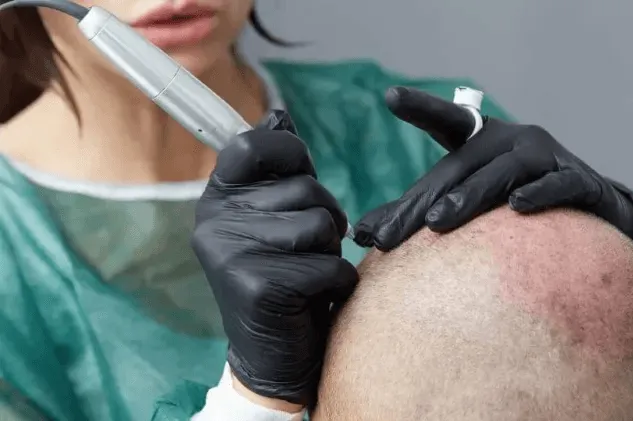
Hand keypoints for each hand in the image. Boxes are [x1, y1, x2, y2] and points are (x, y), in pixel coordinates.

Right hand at [192, 112, 357, 405]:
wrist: (272, 356)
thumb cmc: (284, 276)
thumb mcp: (276, 217)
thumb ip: (278, 171)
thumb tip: (279, 116)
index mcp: (217, 199)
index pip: (252, 145)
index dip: (290, 153)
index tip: (300, 174)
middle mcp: (214, 222)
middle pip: (305, 187)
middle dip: (325, 217)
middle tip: (307, 250)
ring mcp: (231, 254)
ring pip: (320, 224)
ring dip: (331, 252)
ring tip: (310, 274)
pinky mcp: (258, 286)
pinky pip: (329, 265)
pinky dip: (337, 284)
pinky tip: (314, 300)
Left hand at [354, 87, 632, 258]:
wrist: (599, 213)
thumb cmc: (523, 206)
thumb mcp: (473, 202)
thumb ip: (422, 212)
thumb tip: (363, 235)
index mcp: (485, 142)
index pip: (448, 123)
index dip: (422, 108)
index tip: (391, 97)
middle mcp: (514, 141)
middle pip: (462, 166)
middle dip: (423, 201)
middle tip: (388, 234)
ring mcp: (548, 157)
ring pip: (505, 172)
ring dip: (471, 196)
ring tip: (439, 222)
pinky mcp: (581, 181)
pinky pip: (558, 185)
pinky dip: (540, 193)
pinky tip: (517, 208)